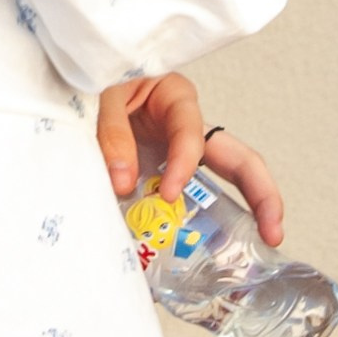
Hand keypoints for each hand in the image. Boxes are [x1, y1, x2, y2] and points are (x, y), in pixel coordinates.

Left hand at [94, 74, 286, 247]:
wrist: (65, 83)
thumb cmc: (91, 78)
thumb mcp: (100, 94)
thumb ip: (112, 133)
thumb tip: (124, 184)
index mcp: (175, 98)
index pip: (191, 135)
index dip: (184, 166)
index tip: (169, 193)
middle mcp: (185, 128)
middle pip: (238, 161)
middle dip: (261, 196)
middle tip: (272, 234)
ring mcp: (176, 156)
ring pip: (220, 184)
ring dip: (240, 216)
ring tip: (254, 251)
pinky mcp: (159, 176)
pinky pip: (183, 202)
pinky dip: (193, 227)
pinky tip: (195, 257)